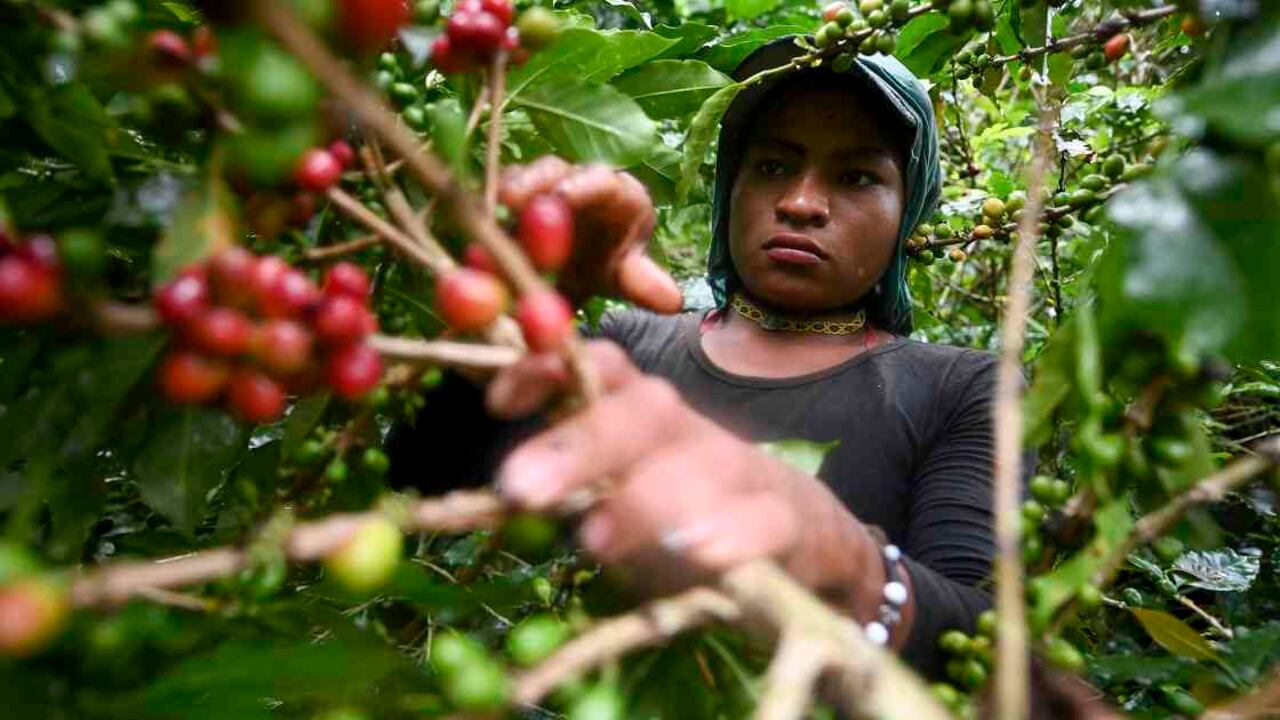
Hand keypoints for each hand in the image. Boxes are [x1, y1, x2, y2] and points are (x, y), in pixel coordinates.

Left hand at [488, 341, 882, 601]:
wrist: (800, 542)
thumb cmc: (682, 515)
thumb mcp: (617, 494)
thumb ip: (564, 487)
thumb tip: (493, 493)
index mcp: (640, 416)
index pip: (598, 367)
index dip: (548, 370)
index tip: (497, 404)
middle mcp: (687, 430)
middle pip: (643, 410)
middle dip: (580, 445)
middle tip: (522, 490)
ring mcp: (741, 471)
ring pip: (702, 462)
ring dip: (646, 497)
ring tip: (595, 538)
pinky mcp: (787, 520)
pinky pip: (765, 520)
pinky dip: (731, 536)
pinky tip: (697, 555)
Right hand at [500, 157, 682, 313]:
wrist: (583, 267)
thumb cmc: (610, 261)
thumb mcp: (626, 274)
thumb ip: (641, 283)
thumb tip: (672, 301)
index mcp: (615, 192)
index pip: (602, 180)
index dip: (582, 186)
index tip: (564, 199)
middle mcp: (576, 181)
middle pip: (554, 172)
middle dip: (532, 182)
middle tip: (511, 200)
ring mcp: (539, 188)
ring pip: (520, 181)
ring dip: (505, 197)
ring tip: (491, 213)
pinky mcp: (511, 204)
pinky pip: (496, 203)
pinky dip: (486, 218)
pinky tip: (474, 238)